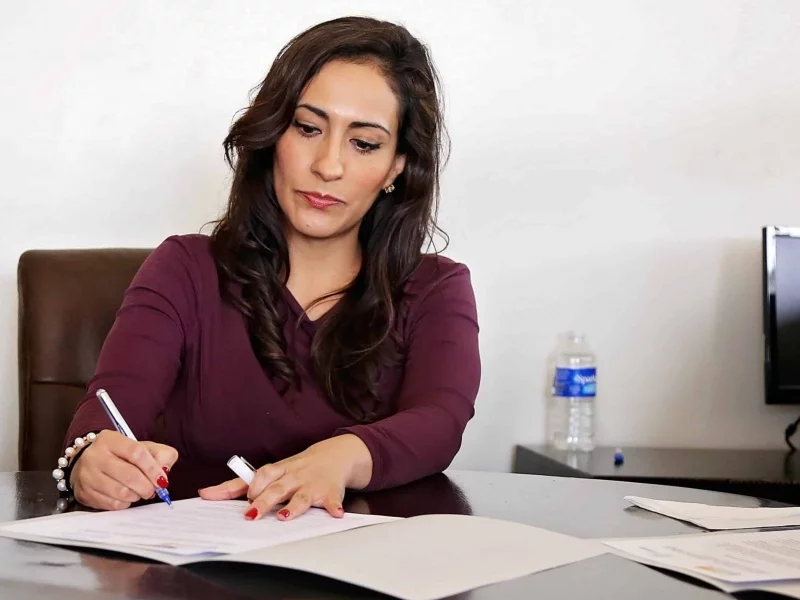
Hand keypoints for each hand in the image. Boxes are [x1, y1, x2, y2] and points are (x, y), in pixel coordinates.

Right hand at [70, 430, 178, 510]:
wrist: (89, 462)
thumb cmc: (122, 455)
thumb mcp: (143, 447)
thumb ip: (161, 455)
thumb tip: (164, 472)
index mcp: (110, 439)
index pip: (136, 453)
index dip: (152, 469)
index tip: (162, 480)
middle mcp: (95, 456)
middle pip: (129, 475)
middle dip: (147, 486)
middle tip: (153, 490)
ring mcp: (87, 476)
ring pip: (120, 492)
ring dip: (137, 495)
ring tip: (139, 492)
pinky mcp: (84, 493)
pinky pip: (111, 504)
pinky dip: (125, 503)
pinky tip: (126, 497)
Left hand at [198, 434, 371, 520]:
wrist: (335, 456)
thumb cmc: (296, 468)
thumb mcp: (270, 472)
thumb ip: (239, 484)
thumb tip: (205, 493)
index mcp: (278, 471)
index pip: (261, 474)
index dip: (252, 485)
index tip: (243, 496)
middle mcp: (293, 476)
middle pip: (277, 488)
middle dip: (265, 501)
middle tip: (252, 514)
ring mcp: (311, 484)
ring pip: (301, 495)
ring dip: (294, 506)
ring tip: (285, 517)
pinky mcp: (329, 492)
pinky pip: (332, 500)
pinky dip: (334, 507)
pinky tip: (335, 514)